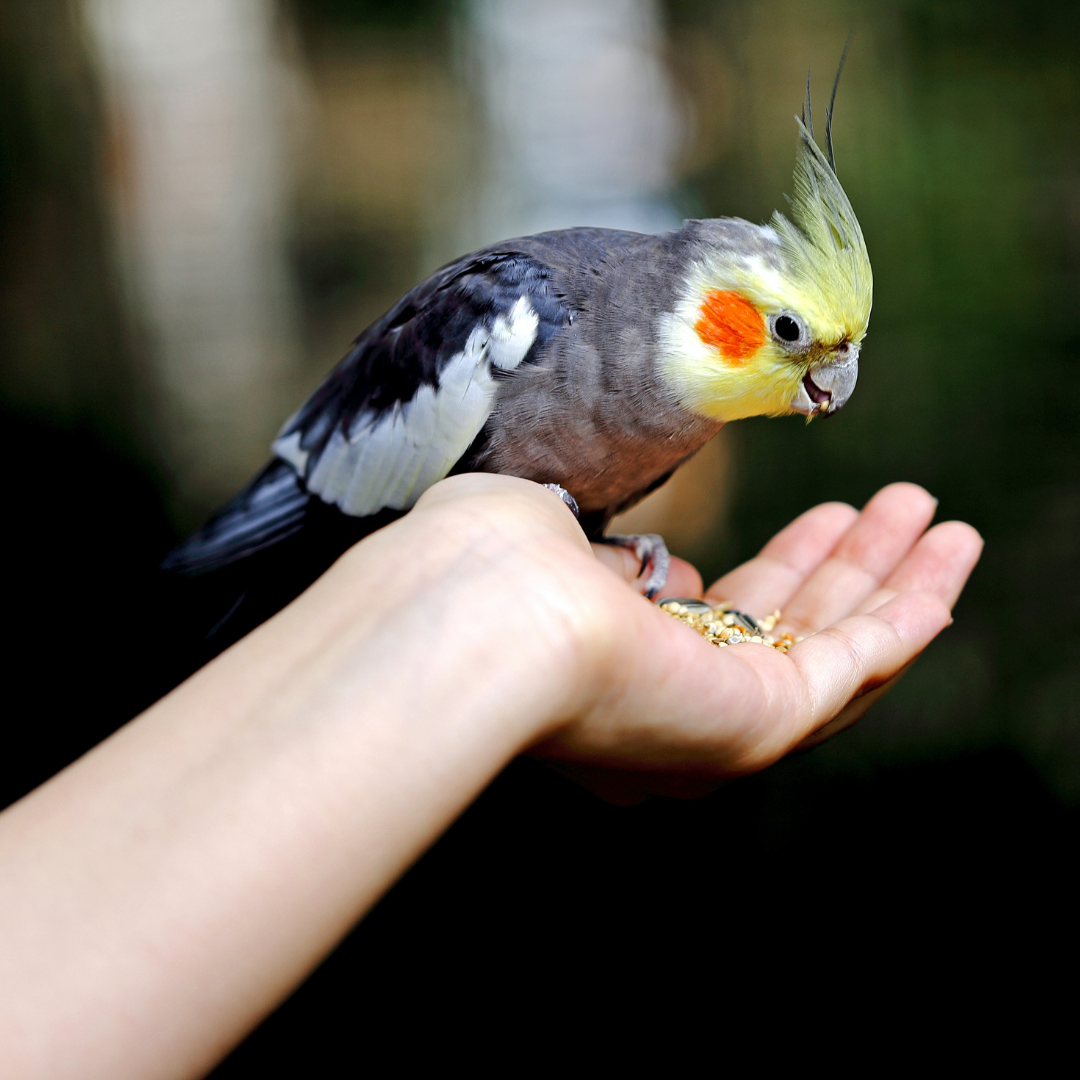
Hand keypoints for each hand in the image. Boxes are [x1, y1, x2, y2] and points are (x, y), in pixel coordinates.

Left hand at [528, 482, 981, 801]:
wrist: (478, 616)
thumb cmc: (485, 565)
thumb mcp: (548, 542)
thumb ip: (611, 567)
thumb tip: (659, 572)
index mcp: (622, 668)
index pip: (721, 624)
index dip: (778, 575)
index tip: (813, 527)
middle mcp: (673, 710)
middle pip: (788, 633)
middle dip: (847, 568)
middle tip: (894, 508)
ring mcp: (716, 724)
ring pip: (831, 649)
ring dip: (891, 582)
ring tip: (936, 520)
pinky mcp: (758, 724)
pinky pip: (855, 668)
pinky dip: (909, 617)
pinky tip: (947, 564)